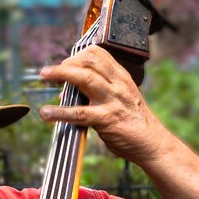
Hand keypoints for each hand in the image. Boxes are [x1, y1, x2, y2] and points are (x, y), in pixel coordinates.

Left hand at [38, 47, 167, 165]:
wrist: (154, 144)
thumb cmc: (134, 123)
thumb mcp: (121, 99)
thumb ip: (98, 92)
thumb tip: (67, 91)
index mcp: (122, 77)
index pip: (97, 53)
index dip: (77, 55)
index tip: (66, 64)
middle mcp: (118, 85)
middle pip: (89, 60)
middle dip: (67, 62)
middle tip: (51, 72)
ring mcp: (113, 101)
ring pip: (84, 78)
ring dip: (61, 74)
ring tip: (44, 76)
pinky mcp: (107, 119)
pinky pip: (79, 113)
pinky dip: (60, 112)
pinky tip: (47, 113)